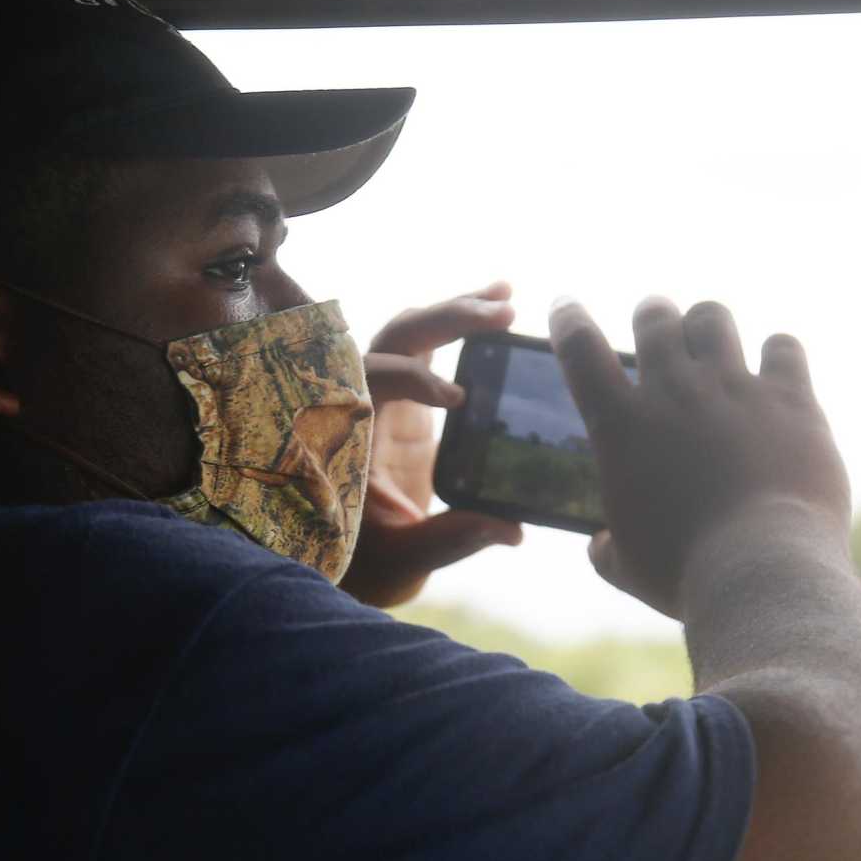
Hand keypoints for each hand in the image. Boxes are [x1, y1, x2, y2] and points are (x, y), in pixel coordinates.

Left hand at [339, 283, 523, 607]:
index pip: (371, 384)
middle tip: (501, 313)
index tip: (459, 400)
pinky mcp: (405, 395)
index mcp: (347, 434)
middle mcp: (359, 402)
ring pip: (411, 330)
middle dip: (445, 319)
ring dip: (456, 309)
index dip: (412, 380)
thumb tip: (513, 528)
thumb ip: (451, 540)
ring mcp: (382, 394)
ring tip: (508, 296)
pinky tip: (502, 301)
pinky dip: (459, 320)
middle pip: (394, 339)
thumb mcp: (403, 559)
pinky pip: (427, 344)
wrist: (349, 562)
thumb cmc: (361, 563)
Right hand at [551, 296, 850, 617]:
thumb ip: (607, 547)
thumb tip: (600, 545)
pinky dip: (776, 352)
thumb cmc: (685, 575)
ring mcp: (734, 388)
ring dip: (707, 324)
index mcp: (620, 427)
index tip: (566, 307)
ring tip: (712, 340)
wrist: (760, 568)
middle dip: (653, 316)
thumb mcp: (627, 568)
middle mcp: (674, 392)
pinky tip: (777, 368)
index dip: (569, 320)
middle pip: (655, 318)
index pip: (580, 349)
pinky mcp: (790, 398)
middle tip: (657, 324)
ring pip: (713, 318)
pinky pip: (782, 346)